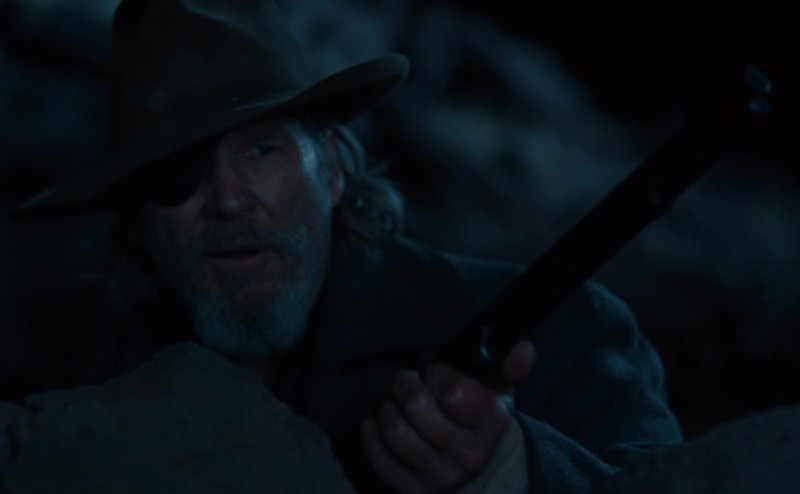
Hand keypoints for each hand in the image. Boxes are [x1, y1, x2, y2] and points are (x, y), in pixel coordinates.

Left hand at [361, 340, 535, 493]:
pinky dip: (371, 433)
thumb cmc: (481, 416)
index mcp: (489, 426)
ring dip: (386, 408)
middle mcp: (466, 455)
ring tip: (393, 402)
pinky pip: (378, 457)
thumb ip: (510, 366)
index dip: (437, 374)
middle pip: (417, 408)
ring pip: (395, 431)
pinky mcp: (412, 490)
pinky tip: (378, 422)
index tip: (435, 373)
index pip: (453, 392)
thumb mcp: (499, 390)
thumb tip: (524, 348)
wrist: (475, 467)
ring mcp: (439, 476)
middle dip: (405, 384)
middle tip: (406, 380)